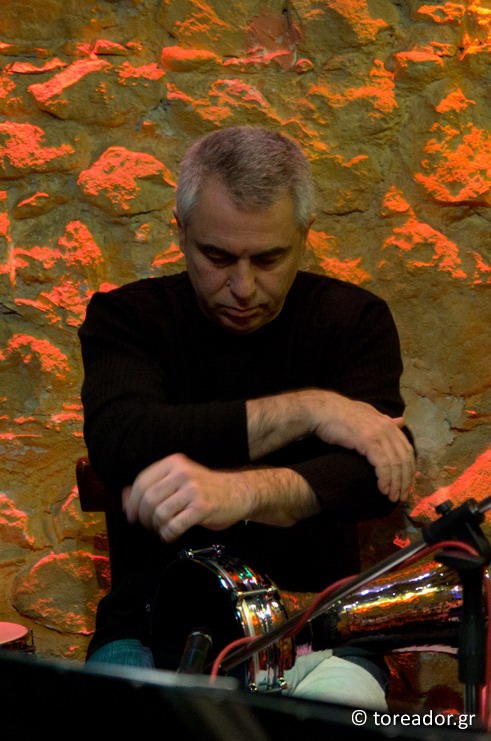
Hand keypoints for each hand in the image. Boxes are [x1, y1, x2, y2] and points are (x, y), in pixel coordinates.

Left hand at [122, 453, 251, 542]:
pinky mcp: (201, 507)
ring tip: (164, 528)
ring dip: (158, 526)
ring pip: (159, 514)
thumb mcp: (178, 480)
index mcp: (174, 462)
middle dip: (144, 517)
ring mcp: (193, 489)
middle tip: (148, 525)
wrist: (239, 493)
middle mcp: (182, 473)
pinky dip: (168, 533)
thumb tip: (123, 497)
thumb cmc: (205, 489)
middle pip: (148, 499)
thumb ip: (152, 485)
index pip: (142, 482)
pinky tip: (172, 533)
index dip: (132, 502)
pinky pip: (174, 525)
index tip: (131, 515)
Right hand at [311, 392, 414, 501]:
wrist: (322, 410)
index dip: (409, 469)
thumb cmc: (340, 415)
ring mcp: (379, 434)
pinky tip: (382, 489)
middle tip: (401, 496)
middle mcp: (388, 428)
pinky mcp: (368, 441)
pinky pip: (383, 465)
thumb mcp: (367, 414)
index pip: (407, 449)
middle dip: (405, 480)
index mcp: (388, 423)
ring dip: (396, 483)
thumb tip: (401, 421)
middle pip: (404, 459)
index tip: (405, 485)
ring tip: (392, 496)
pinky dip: (385, 479)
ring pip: (395, 464)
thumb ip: (384, 420)